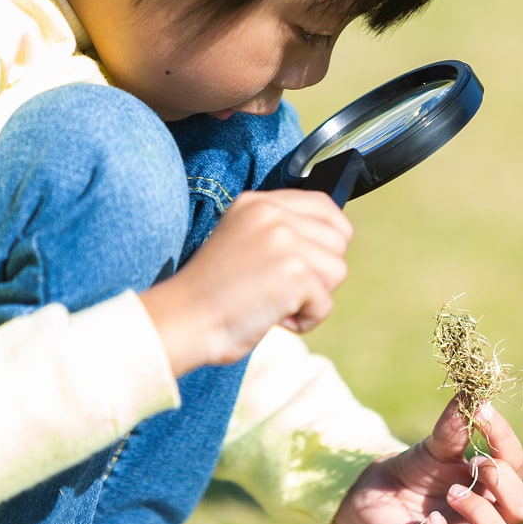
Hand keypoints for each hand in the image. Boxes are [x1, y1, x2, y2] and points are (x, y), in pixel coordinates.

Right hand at [140, 189, 351, 374]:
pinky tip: (274, 319)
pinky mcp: (294, 273)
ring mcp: (284, 241)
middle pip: (338, 240)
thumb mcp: (243, 240)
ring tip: (275, 303)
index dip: (330, 236)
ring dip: (313, 297)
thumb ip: (281, 231)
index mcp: (257, 203)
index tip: (314, 261)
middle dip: (320, 271)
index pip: (324, 205)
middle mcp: (272, 214)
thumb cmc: (213, 292)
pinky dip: (306, 321)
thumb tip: (333, 237)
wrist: (184, 320)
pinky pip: (325, 304)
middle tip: (283, 288)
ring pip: (337, 271)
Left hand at [334, 398, 522, 523]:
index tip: (483, 411)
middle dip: (503, 482)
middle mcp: (490, 511)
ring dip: (479, 510)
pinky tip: (428, 520)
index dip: (504, 437)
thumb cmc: (417, 471)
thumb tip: (472, 390)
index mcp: (493, 482)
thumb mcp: (434, 446)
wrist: (379, 496)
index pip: (515, 462)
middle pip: (522, 507)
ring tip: (451, 492)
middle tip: (475, 463)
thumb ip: (454, 426)